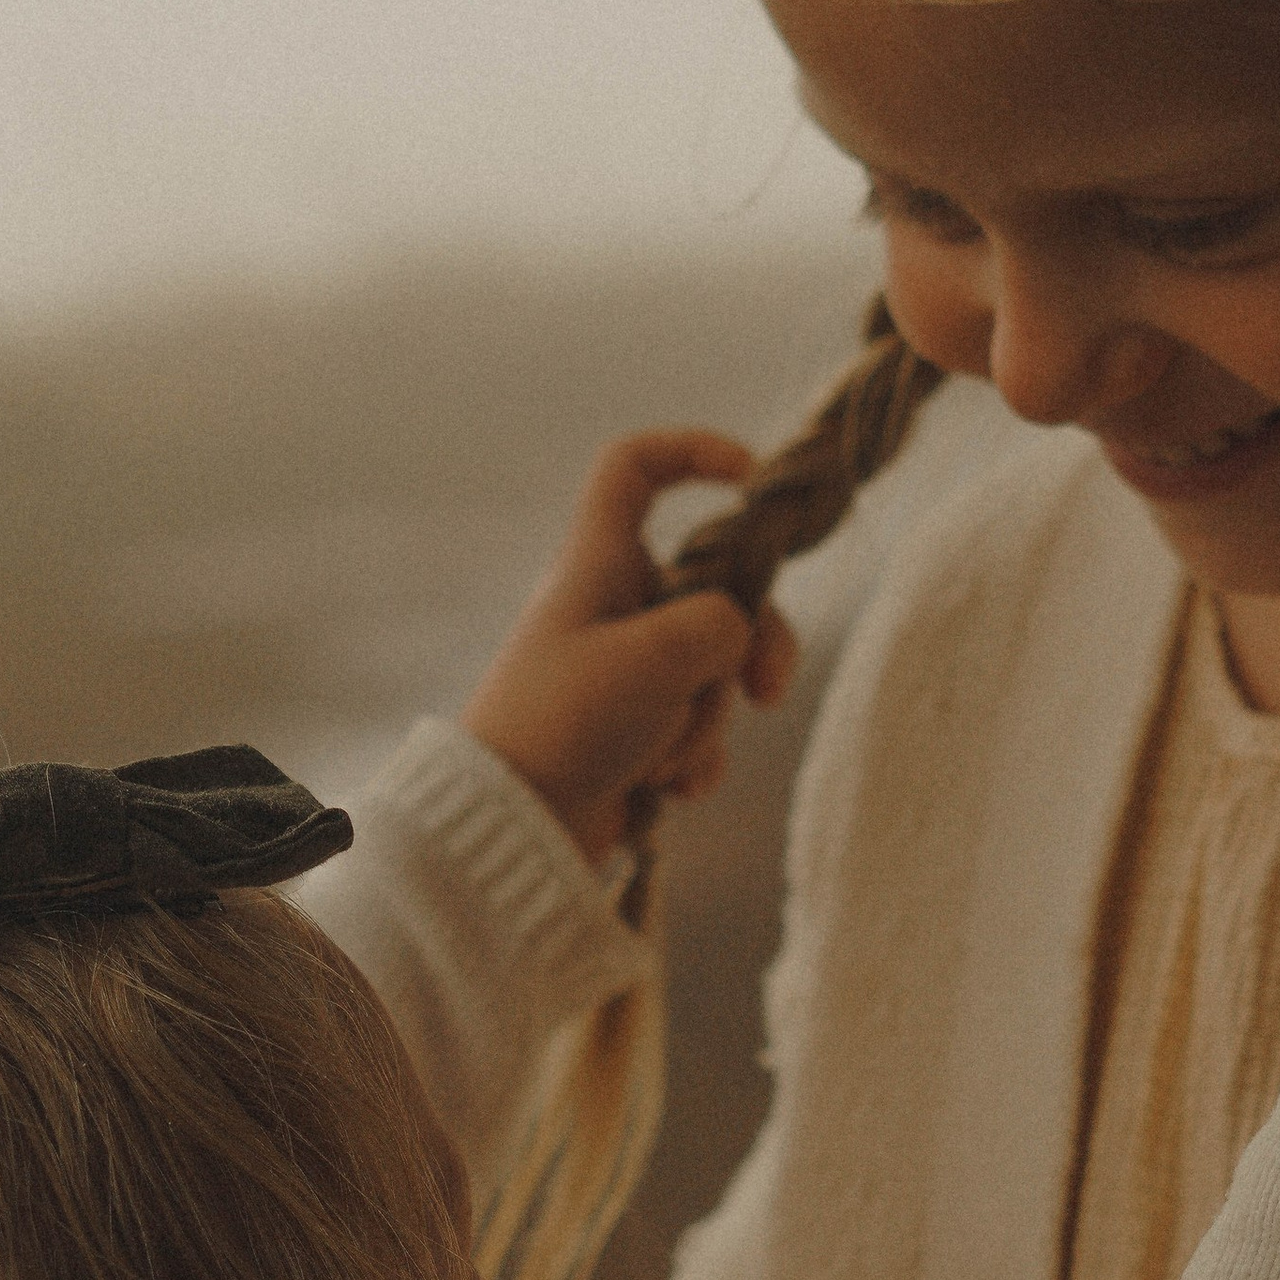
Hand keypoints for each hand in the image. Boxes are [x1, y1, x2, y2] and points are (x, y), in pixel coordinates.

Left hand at [461, 435, 801, 863]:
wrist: (511, 827)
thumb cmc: (568, 724)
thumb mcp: (659, 655)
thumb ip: (722, 624)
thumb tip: (737, 642)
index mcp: (598, 564)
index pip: (634, 470)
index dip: (693, 453)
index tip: (750, 478)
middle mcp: (611, 611)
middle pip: (715, 591)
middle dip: (752, 645)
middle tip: (767, 690)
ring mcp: (623, 675)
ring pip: (712, 673)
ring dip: (705, 721)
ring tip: (660, 758)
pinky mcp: (630, 735)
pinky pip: (694, 732)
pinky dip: (690, 762)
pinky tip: (660, 791)